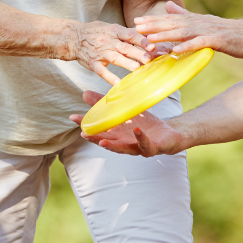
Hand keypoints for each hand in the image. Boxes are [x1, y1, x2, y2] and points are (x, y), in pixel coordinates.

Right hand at [70, 91, 185, 155]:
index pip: (99, 129)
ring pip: (124, 148)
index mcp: (118, 134)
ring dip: (113, 145)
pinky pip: (146, 144)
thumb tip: (84, 93)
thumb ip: (107, 105)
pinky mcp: (153, 148)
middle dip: (95, 138)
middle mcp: (125, 143)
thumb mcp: (125, 112)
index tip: (73, 118)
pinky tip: (136, 130)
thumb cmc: (145, 125)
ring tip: (102, 141)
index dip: (86, 124)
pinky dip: (141, 138)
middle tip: (83, 133)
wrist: (169, 134)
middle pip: (108, 141)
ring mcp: (138, 147)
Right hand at [71, 21, 155, 84]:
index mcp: (114, 31)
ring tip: (136, 68)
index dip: (142, 40)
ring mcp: (100, 53)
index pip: (130, 35)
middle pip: (125, 47)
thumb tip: (145, 34)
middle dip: (138, 53)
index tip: (152, 46)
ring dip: (126, 63)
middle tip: (149, 59)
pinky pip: (102, 71)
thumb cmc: (95, 32)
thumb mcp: (110, 27)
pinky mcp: (93, 63)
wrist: (72, 37)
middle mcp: (108, 41)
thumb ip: (126, 32)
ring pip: (115, 58)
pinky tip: (118, 84)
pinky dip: (110, 77)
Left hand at [134, 2, 242, 58]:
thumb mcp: (205, 22)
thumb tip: (168, 7)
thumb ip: (186, 16)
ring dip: (166, 34)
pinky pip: (200, 43)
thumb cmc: (231, 32)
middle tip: (136, 26)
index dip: (154, 21)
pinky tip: (176, 49)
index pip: (171, 20)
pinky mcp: (218, 40)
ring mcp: (209, 31)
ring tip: (149, 37)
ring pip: (183, 32)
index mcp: (196, 20)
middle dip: (154, 25)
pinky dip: (188, 45)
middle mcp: (200, 23)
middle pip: (173, 23)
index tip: (137, 22)